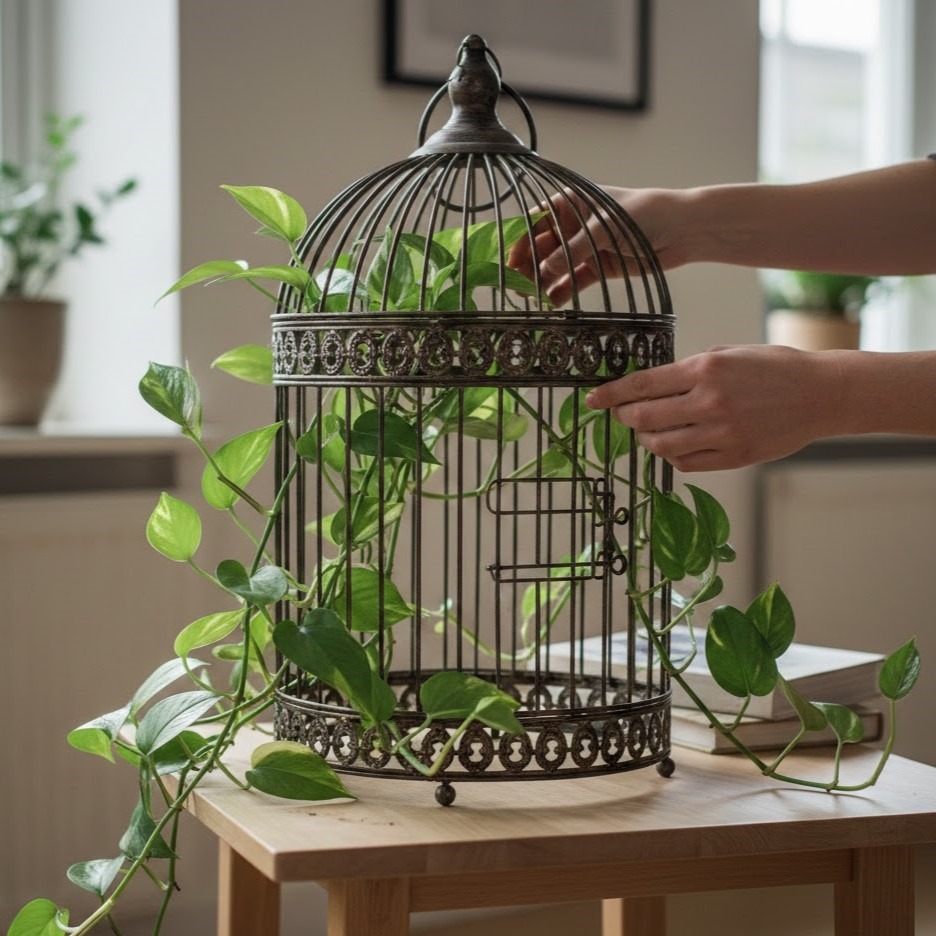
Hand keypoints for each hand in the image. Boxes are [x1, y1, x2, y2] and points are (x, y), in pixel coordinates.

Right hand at [509, 186, 690, 306]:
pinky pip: (573, 281)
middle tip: (518, 287)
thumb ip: (572, 250)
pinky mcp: (598, 267)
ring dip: (542, 282)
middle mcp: (573, 225)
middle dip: (528, 267)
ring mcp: (585, 247)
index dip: (520, 242)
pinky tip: (551, 304)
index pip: (535, 222)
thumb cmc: (644, 214)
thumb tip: (542, 270)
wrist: (682, 229)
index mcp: (571, 203)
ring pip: (555, 267)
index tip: (509, 263)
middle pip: (541, 248)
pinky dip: (562, 291)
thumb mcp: (603, 229)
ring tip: (531, 299)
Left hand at [584, 345, 845, 470]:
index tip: (593, 400)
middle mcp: (710, 401)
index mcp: (705, 369)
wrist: (820, 394)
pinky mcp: (735, 455)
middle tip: (622, 415)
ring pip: (662, 444)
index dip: (611, 394)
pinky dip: (673, 456)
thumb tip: (652, 385)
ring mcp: (722, 432)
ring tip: (648, 432)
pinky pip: (687, 463)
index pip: (642, 384)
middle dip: (625, 417)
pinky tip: (674, 446)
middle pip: (645, 417)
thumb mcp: (728, 353)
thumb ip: (690, 369)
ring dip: (647, 439)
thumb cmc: (774, 368)